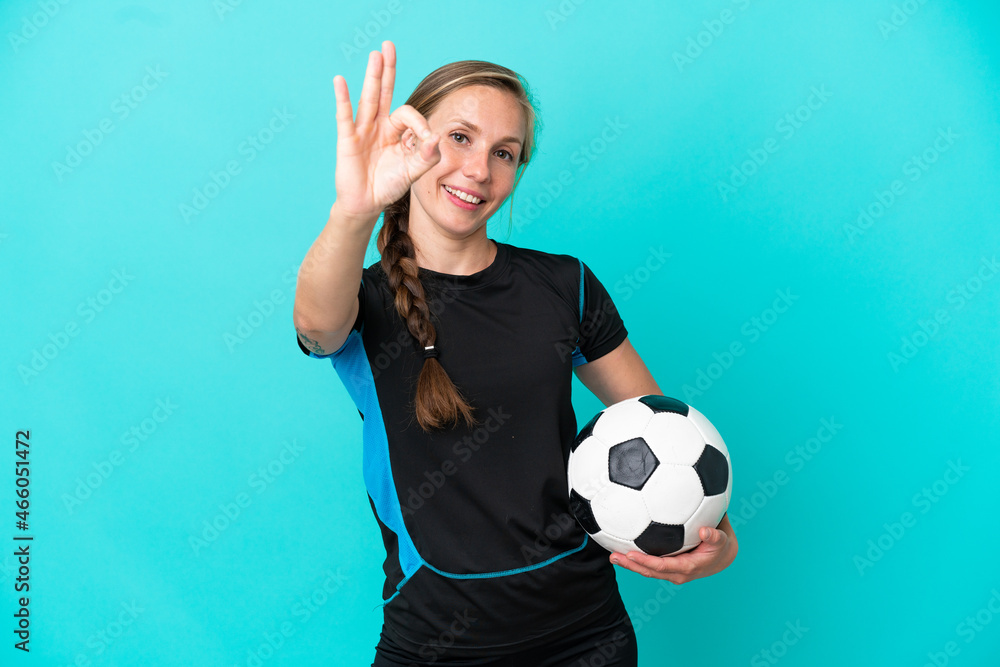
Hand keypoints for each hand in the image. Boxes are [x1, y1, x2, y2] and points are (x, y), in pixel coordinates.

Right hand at [332, 40, 441, 219]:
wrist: (367, 204)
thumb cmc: (389, 186)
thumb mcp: (414, 171)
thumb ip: (428, 155)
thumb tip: (437, 137)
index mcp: (397, 131)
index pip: (409, 115)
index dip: (420, 124)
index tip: (428, 140)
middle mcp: (380, 126)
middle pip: (384, 92)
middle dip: (388, 70)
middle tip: (388, 45)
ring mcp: (363, 131)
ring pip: (369, 99)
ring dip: (372, 76)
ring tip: (376, 54)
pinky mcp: (348, 140)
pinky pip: (345, 116)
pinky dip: (343, 98)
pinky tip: (340, 81)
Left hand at [609, 518, 737, 583]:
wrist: (723, 556)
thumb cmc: (721, 545)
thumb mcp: (722, 539)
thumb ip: (715, 536)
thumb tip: (705, 531)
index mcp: (687, 567)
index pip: (661, 566)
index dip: (645, 561)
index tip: (630, 554)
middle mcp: (676, 573)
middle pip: (649, 571)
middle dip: (630, 565)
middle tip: (613, 556)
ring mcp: (671, 571)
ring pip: (647, 570)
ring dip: (630, 564)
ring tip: (612, 556)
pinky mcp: (668, 566)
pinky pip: (650, 565)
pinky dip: (637, 560)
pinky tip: (623, 549)